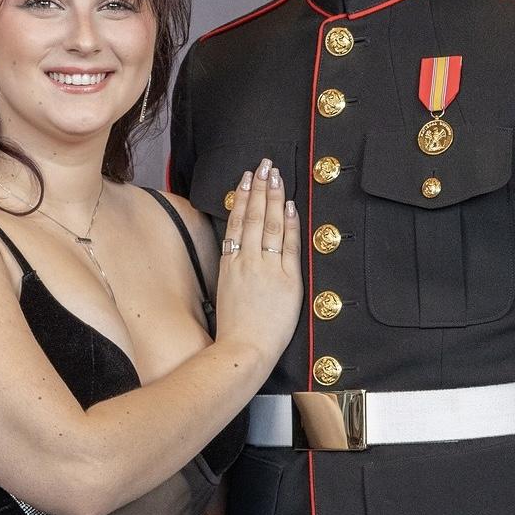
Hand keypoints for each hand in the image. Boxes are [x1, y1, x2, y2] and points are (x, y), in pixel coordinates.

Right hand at [214, 158, 301, 368]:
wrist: (243, 349)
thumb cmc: (233, 331)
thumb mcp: (225, 296)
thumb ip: (233, 274)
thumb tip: (238, 258)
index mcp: (230, 266)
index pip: (236, 223)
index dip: (242, 198)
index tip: (246, 180)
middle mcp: (247, 261)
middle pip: (252, 216)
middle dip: (259, 188)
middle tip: (263, 165)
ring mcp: (267, 268)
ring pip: (269, 224)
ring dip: (273, 197)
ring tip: (275, 175)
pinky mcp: (287, 280)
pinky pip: (288, 244)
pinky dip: (288, 223)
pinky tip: (289, 205)